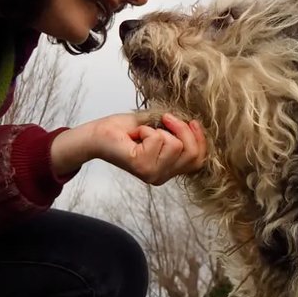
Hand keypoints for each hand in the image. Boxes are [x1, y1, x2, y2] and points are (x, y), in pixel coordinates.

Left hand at [50, 112, 206, 185]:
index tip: (191, 121)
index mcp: (168, 170)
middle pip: (192, 153)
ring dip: (160, 130)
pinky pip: (160, 140)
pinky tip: (135, 136)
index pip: (199, 161)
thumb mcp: (157, 127)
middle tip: (165, 119)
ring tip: (143, 132)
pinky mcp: (143, 167)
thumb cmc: (122, 131)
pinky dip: (148, 130)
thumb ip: (176, 131)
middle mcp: (162, 176)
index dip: (200, 139)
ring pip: (177, 145)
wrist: (97, 134)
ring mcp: (153, 174)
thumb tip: (195, 123)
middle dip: (182, 129)